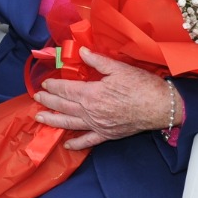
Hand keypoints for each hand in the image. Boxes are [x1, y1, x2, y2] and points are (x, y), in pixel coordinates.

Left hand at [32, 48, 178, 149]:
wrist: (160, 106)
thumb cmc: (141, 86)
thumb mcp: (118, 68)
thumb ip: (97, 60)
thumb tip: (81, 52)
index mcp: (92, 94)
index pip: (66, 90)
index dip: (54, 86)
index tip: (45, 84)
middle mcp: (91, 112)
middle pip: (64, 106)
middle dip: (48, 102)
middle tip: (37, 98)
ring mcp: (98, 125)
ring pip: (70, 123)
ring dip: (53, 121)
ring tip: (40, 118)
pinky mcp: (108, 134)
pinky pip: (89, 141)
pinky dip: (77, 144)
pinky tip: (67, 145)